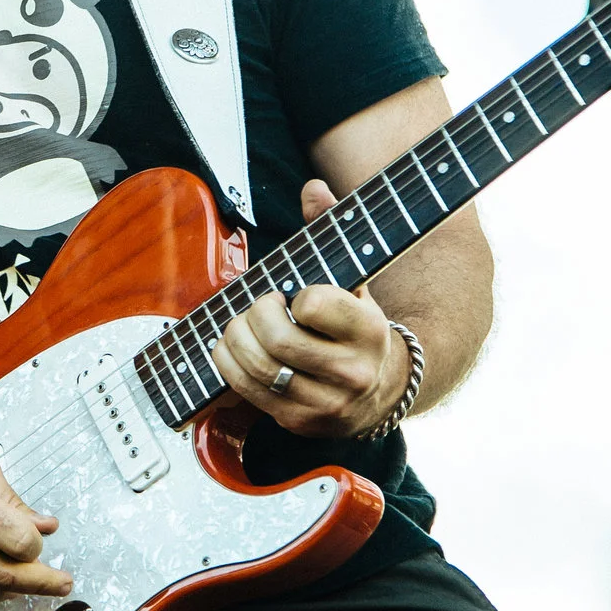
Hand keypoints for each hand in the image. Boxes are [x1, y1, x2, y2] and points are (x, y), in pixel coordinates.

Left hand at [209, 179, 411, 439]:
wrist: (381, 388)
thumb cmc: (355, 323)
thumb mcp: (354, 278)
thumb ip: (333, 230)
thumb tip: (313, 188)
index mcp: (368, 330)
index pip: (313, 305)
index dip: (294, 294)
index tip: (296, 293)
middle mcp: (352, 373)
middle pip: (277, 339)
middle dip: (255, 313)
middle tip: (261, 304)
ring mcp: (325, 404)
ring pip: (258, 367)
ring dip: (236, 337)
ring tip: (244, 323)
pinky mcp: (299, 422)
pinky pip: (247, 390)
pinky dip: (229, 363)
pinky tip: (234, 346)